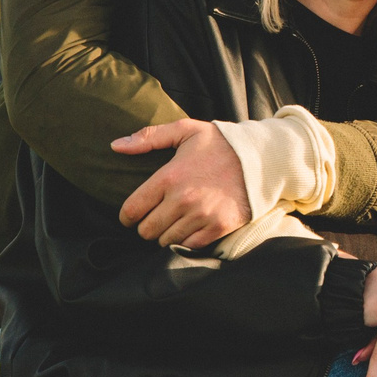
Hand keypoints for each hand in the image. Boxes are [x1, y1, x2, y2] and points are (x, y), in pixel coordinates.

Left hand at [113, 120, 251, 247]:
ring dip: (165, 234)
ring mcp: (201, 216)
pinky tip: (188, 228)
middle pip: (146, 231)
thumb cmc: (220, 144)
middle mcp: (182, 200)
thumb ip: (149, 137)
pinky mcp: (218, 228)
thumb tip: (115, 146)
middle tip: (154, 218)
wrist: (261, 159)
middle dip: (146, 226)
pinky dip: (185, 241)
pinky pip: (189, 246)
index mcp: (169, 177)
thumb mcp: (186, 130)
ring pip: (166, 241)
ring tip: (173, 222)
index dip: (126, 216)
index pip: (132, 209)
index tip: (130, 216)